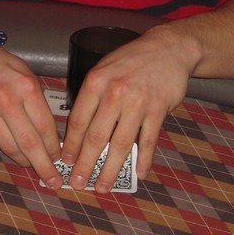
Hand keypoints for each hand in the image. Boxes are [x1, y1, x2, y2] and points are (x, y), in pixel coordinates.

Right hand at [0, 32, 63, 187]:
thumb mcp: (20, 70)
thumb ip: (34, 97)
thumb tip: (47, 127)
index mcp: (25, 87)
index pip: (45, 126)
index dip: (53, 147)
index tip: (59, 158)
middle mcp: (8, 100)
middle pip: (31, 143)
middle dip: (44, 166)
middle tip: (53, 180)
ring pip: (11, 147)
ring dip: (24, 161)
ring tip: (33, 167)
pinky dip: (5, 150)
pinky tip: (13, 154)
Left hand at [61, 25, 190, 191]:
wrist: (168, 48)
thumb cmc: (131, 60)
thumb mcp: (104, 68)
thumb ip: (92, 96)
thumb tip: (79, 129)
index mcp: (96, 82)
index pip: (78, 120)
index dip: (70, 144)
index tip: (65, 162)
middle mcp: (114, 93)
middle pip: (96, 136)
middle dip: (85, 163)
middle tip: (78, 182)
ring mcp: (138, 103)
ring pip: (121, 144)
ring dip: (110, 169)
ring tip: (102, 186)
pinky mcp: (158, 110)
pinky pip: (148, 140)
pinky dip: (144, 159)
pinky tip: (139, 173)